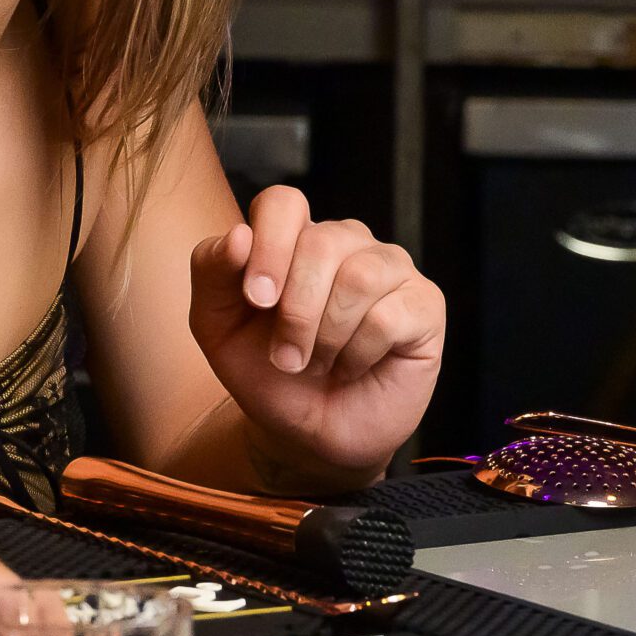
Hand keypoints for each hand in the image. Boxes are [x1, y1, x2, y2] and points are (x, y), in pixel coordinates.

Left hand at [188, 186, 445, 480]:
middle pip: (321, 242)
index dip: (268, 247)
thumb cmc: (266, 370)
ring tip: (318, 363)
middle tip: (285, 357)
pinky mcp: (424, 305)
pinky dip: (358, 354)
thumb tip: (239, 235)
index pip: (283, 203)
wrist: (308, 432)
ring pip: (359, 277)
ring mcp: (391, 269)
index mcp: (295, 235)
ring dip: (327, 335)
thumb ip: (211, 271)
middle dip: (295, 311)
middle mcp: (347, 241)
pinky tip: (352, 367)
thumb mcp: (217, 325)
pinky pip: (389, 316)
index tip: (257, 301)